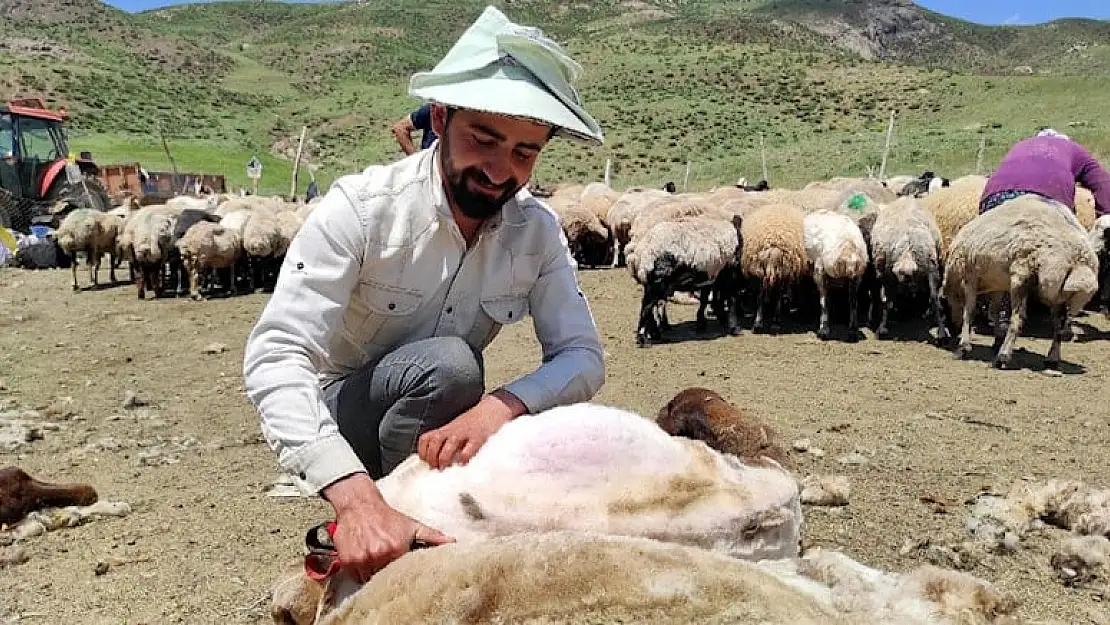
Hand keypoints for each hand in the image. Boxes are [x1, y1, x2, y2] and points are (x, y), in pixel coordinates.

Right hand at [322, 473, 453, 582]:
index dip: (403, 575)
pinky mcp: (348, 561)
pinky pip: (356, 577)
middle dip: (387, 575)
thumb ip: (433, 537)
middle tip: (387, 566)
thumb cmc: (387, 517)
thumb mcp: (412, 526)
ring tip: (376, 560)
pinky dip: (360, 572)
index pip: (402, 575)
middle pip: (385, 579)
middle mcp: (378, 555)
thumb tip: (452, 542)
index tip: (404, 574)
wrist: (359, 505)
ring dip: (373, 573)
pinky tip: (365, 559)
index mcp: (395, 548)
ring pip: (369, 579)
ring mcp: (361, 559)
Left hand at [417, 389, 526, 469]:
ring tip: (445, 468)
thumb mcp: (455, 429)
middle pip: (434, 442)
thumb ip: (446, 441)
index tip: (425, 462)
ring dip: (444, 459)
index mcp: (445, 429)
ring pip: (448, 446)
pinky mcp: (478, 438)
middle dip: (432, 457)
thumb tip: (435, 460)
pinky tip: (463, 464)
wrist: (492, 409)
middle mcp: (452, 430)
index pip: (426, 439)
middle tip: (435, 468)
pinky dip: (463, 459)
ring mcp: (465, 433)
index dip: (423, 452)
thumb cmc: (473, 423)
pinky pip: (468, 450)